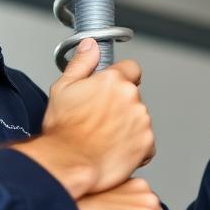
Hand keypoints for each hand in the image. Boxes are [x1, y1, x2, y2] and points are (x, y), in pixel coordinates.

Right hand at [10, 38, 154, 197]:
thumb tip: (90, 45)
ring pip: (139, 119)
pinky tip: (114, 149)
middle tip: (99, 119)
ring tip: (104, 137)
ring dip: (127, 125)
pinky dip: (134, 147)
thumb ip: (81, 63)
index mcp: (113, 80)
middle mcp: (131, 98)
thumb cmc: (64, 131)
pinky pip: (145, 143)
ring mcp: (141, 121)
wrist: (69, 163)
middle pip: (133, 96)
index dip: (121, 77)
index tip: (112, 89)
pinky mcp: (147, 144)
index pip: (131, 68)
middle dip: (120, 105)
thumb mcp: (63, 88)